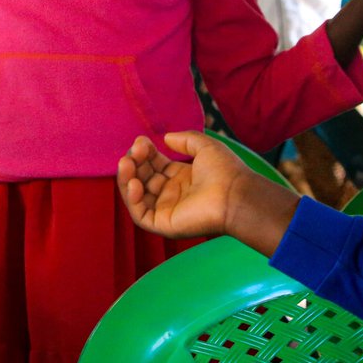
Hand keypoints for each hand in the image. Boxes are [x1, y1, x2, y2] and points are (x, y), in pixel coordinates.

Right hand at [117, 131, 249, 238]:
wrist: (236, 195)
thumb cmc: (226, 172)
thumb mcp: (205, 146)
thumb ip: (185, 140)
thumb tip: (165, 138)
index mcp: (182, 178)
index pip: (154, 165)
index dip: (145, 153)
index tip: (141, 141)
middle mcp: (172, 194)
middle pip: (143, 178)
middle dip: (134, 162)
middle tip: (135, 151)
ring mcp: (167, 209)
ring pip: (136, 196)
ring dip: (127, 178)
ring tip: (126, 163)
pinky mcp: (164, 224)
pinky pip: (140, 214)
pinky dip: (131, 199)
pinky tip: (134, 183)